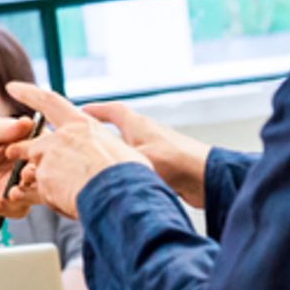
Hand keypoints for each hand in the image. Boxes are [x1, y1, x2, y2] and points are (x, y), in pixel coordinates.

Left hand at [0, 116, 41, 217]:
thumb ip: (6, 129)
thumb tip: (26, 122)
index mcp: (34, 145)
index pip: (48, 151)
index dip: (42, 156)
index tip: (31, 158)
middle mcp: (34, 167)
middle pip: (46, 177)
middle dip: (37, 178)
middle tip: (24, 176)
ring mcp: (26, 186)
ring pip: (36, 197)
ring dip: (25, 196)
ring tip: (10, 192)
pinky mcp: (16, 202)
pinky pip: (19, 210)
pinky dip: (10, 208)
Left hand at [4, 83, 151, 218]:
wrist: (120, 197)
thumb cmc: (130, 174)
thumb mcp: (123, 150)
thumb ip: (104, 146)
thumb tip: (105, 151)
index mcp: (79, 125)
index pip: (48, 102)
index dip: (28, 93)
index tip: (11, 87)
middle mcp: (58, 139)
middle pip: (33, 144)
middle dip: (23, 153)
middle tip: (22, 159)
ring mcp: (48, 160)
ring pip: (33, 169)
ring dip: (39, 180)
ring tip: (60, 191)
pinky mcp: (44, 182)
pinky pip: (38, 193)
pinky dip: (50, 200)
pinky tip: (68, 204)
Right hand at [83, 101, 210, 207]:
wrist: (207, 178)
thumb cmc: (177, 162)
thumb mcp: (138, 159)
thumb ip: (115, 162)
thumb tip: (94, 168)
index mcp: (138, 125)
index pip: (112, 110)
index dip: (96, 110)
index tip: (81, 111)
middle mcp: (146, 134)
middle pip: (119, 127)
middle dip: (101, 131)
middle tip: (85, 136)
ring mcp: (155, 149)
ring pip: (127, 147)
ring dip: (114, 151)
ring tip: (99, 161)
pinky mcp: (164, 165)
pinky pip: (137, 163)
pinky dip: (127, 167)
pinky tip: (122, 179)